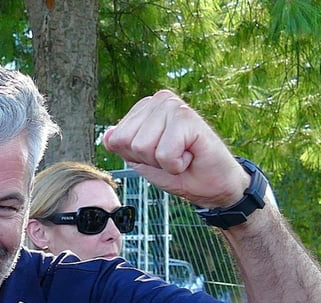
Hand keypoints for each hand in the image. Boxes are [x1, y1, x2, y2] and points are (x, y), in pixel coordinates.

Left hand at [102, 90, 248, 208]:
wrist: (213, 185)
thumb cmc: (180, 171)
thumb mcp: (142, 161)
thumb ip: (123, 147)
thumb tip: (107, 135)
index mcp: (144, 108)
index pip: (115, 139)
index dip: (135, 157)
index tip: (158, 155)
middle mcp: (158, 100)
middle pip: (126, 142)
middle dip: (147, 159)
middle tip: (172, 156)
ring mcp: (173, 105)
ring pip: (142, 147)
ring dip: (162, 161)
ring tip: (181, 154)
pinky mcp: (187, 116)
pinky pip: (163, 153)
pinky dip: (176, 164)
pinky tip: (190, 155)